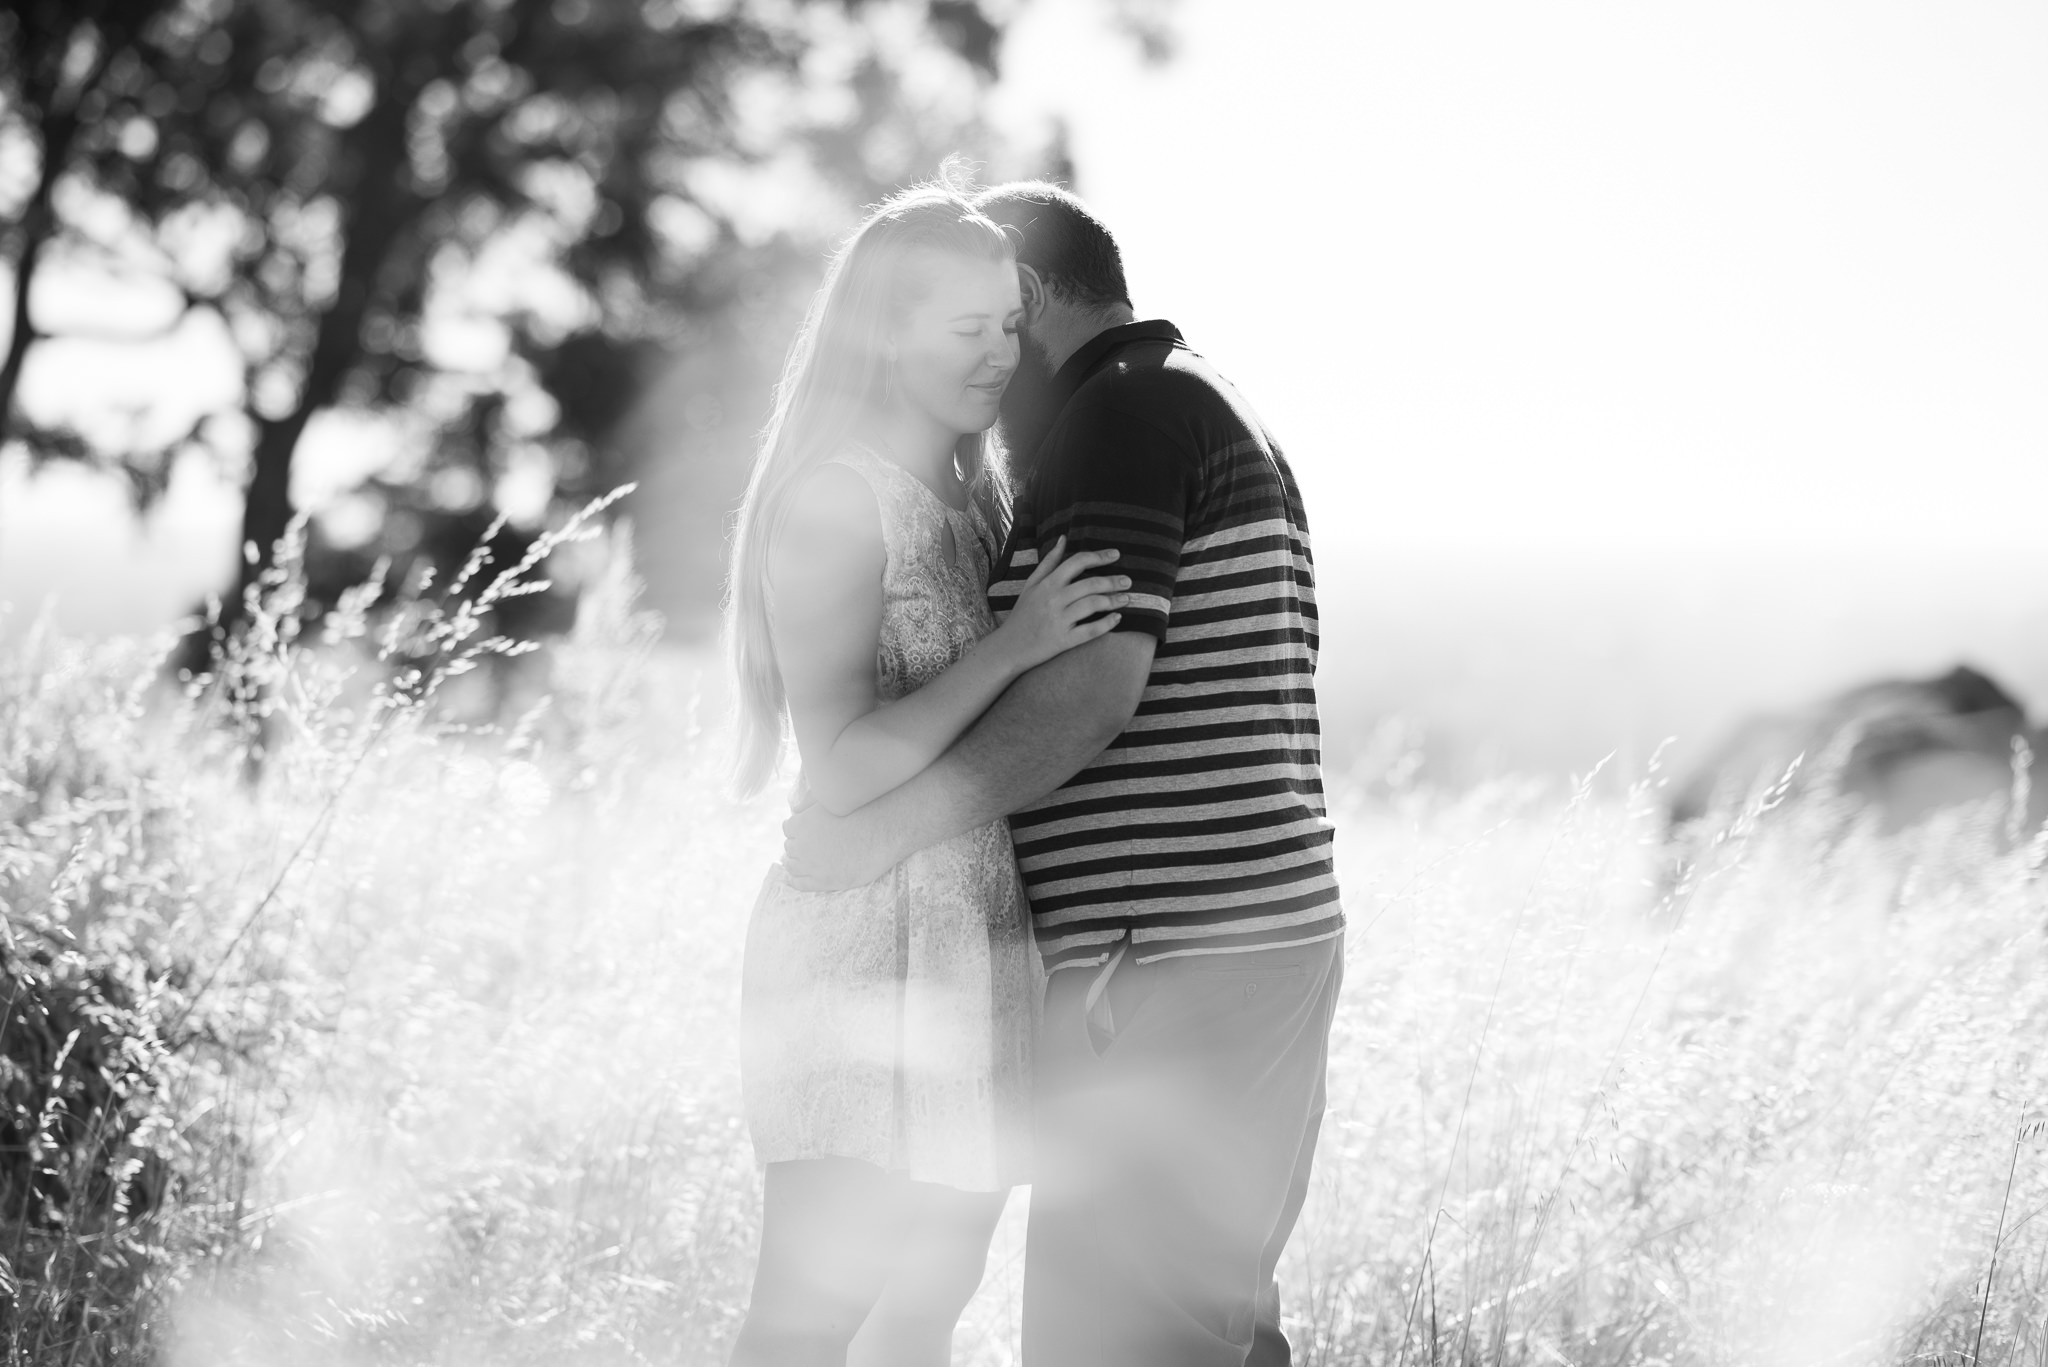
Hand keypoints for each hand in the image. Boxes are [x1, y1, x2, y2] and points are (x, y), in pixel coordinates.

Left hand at [782, 801, 896, 891]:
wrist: (880, 835)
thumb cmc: (860, 813)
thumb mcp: (830, 800)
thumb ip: (809, 803)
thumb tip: (795, 810)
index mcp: (801, 824)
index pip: (787, 827)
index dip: (796, 828)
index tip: (803, 830)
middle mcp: (802, 845)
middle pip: (789, 846)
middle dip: (797, 844)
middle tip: (808, 844)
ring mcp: (811, 865)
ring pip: (791, 865)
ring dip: (794, 861)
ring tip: (801, 860)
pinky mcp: (822, 881)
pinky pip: (799, 884)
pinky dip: (795, 880)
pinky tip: (796, 878)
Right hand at [991, 536, 1129, 673]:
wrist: (1008, 647)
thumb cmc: (1022, 614)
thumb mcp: (1031, 585)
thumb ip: (1049, 562)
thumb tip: (1063, 539)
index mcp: (1047, 584)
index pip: (1077, 562)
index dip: (1099, 556)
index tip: (1116, 555)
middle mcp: (1054, 599)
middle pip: (1090, 583)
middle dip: (1113, 581)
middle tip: (1128, 581)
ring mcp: (1059, 620)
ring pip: (1093, 605)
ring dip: (1114, 600)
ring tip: (1127, 599)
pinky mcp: (1064, 640)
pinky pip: (1090, 631)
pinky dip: (1106, 624)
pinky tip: (1117, 619)